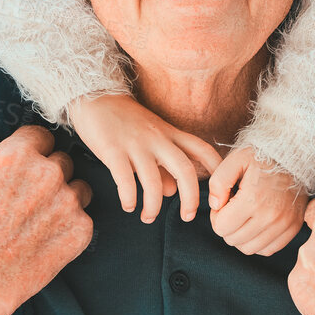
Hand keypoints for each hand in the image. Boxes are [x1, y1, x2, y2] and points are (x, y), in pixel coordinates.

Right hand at [0, 123, 93, 314]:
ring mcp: (67, 203)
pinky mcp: (79, 232)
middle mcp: (48, 173)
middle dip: (49, 173)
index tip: (17, 169)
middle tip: (26, 198)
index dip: (30, 151)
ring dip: (66, 198)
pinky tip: (47, 238)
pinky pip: (86, 220)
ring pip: (79, 188)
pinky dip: (72, 228)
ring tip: (39, 218)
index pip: (40, 136)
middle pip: (62, 160)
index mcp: (17, 154)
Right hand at [68, 92, 220, 223]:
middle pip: (185, 170)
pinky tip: (128, 206)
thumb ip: (163, 165)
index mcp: (170, 133)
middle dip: (191, 198)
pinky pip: (125, 182)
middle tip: (188, 217)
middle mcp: (158, 139)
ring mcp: (136, 145)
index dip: (217, 169)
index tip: (220, 190)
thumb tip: (171, 192)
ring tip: (148, 217)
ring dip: (153, 207)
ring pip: (154, 183)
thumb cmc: (124, 120)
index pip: (202, 149)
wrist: (95, 96)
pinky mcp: (113, 151)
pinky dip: (129, 199)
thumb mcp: (151, 137)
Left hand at [208, 148, 308, 255]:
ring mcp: (284, 224)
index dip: (216, 216)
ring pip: (249, 249)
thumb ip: (218, 182)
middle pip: (232, 240)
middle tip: (234, 207)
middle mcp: (270, 216)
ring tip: (246, 215)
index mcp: (253, 199)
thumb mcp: (236, 159)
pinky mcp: (293, 228)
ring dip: (241, 236)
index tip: (225, 202)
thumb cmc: (263, 156)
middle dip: (227, 226)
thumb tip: (215, 207)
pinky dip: (258, 241)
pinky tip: (257, 224)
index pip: (220, 228)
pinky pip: (267, 250)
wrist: (296, 155)